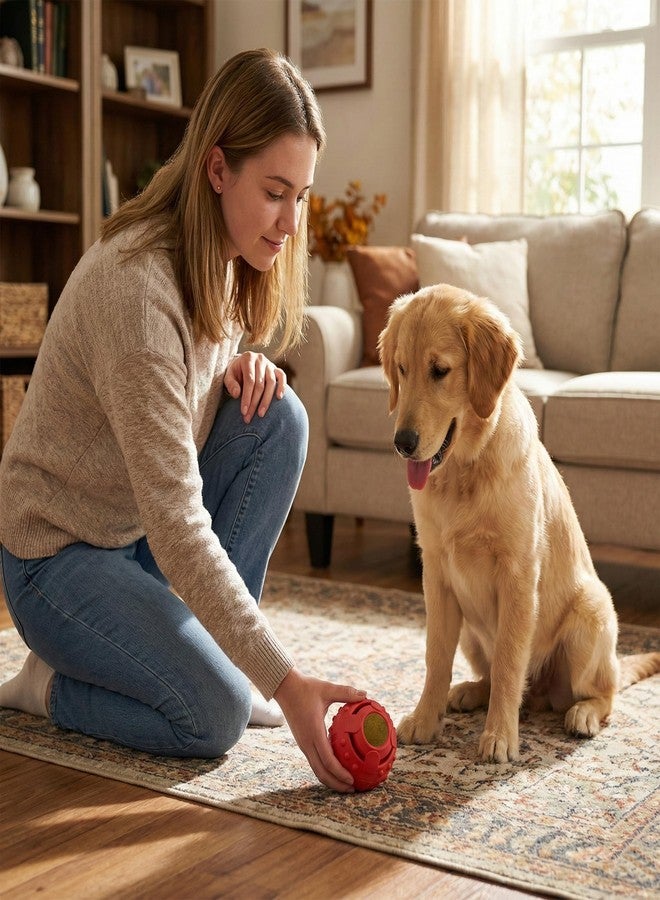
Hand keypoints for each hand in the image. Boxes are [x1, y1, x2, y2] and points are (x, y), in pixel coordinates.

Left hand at [224, 351, 286, 423]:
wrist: (242, 364)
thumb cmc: (235, 372)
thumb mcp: (228, 376)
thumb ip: (231, 384)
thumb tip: (237, 394)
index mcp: (247, 358)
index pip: (249, 381)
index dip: (247, 397)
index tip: (244, 411)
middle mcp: (260, 359)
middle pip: (260, 384)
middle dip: (254, 402)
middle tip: (249, 417)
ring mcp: (270, 363)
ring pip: (271, 383)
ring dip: (266, 400)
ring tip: (261, 413)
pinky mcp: (276, 368)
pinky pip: (282, 377)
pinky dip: (282, 387)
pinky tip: (279, 398)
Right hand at [274, 668, 366, 791]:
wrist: (284, 688)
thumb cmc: (305, 688)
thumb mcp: (327, 689)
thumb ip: (346, 692)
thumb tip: (365, 694)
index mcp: (314, 732)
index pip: (328, 760)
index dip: (340, 773)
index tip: (352, 780)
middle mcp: (307, 742)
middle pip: (321, 772)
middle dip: (336, 784)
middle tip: (353, 789)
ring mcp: (303, 744)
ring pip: (316, 769)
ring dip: (330, 780)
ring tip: (346, 785)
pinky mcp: (302, 743)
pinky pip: (314, 761)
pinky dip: (325, 770)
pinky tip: (337, 769)